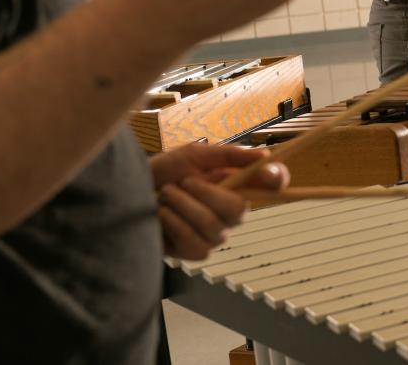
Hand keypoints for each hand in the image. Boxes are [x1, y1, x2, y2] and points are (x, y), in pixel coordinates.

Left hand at [150, 143, 287, 260]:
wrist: (129, 191)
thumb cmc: (164, 172)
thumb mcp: (195, 155)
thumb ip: (230, 155)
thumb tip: (265, 156)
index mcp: (238, 185)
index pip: (272, 185)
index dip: (277, 180)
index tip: (270, 174)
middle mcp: (231, 212)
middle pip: (240, 210)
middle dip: (207, 193)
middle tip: (184, 182)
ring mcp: (216, 234)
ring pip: (212, 225)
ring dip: (182, 205)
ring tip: (165, 195)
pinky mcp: (196, 252)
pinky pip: (194, 241)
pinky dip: (173, 224)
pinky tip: (162, 215)